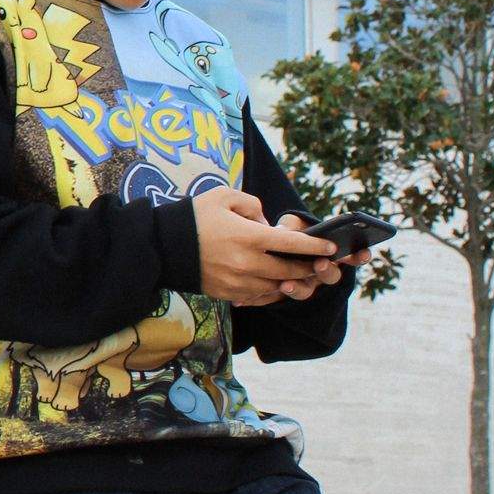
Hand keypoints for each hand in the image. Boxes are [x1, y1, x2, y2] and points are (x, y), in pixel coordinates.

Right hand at [194, 188, 336, 306]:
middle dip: (308, 268)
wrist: (162, 246)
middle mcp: (247, 262)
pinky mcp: (228, 293)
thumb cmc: (193, 217)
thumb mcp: (223, 196)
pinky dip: (269, 291)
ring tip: (298, 275)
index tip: (330, 247)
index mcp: (249, 236)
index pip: (293, 244)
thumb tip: (266, 223)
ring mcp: (238, 281)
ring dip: (290, 282)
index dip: (315, 246)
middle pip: (290, 271)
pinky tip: (272, 283)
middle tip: (319, 265)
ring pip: (276, 287)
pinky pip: (258, 296)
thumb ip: (252, 204)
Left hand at [269, 214, 367, 299]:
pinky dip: (286, 291)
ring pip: (307, 290)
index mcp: (331, 253)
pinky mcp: (288, 290)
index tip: (364, 253)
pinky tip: (282, 286)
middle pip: (331, 276)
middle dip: (327, 270)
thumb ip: (292, 224)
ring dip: (300, 287)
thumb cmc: (289, 231)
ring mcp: (306, 283)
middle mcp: (322, 271)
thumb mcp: (292, 223)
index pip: (352, 257)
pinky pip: (289, 295)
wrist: (270, 248)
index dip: (360, 256)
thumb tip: (284, 230)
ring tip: (288, 284)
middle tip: (321, 263)